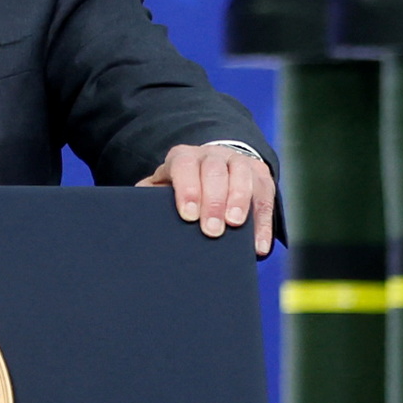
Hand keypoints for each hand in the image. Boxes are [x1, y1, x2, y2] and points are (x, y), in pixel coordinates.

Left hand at [139, 141, 275, 255]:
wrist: (213, 171)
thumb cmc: (182, 190)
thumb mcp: (164, 187)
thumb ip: (150, 194)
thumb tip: (137, 209)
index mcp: (184, 158)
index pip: (184, 165)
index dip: (187, 188)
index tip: (188, 214)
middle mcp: (213, 156)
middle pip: (215, 171)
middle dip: (214, 200)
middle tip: (212, 229)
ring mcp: (239, 163)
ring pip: (243, 175)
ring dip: (241, 201)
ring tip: (236, 226)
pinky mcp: (261, 177)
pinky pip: (265, 197)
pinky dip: (263, 223)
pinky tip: (258, 246)